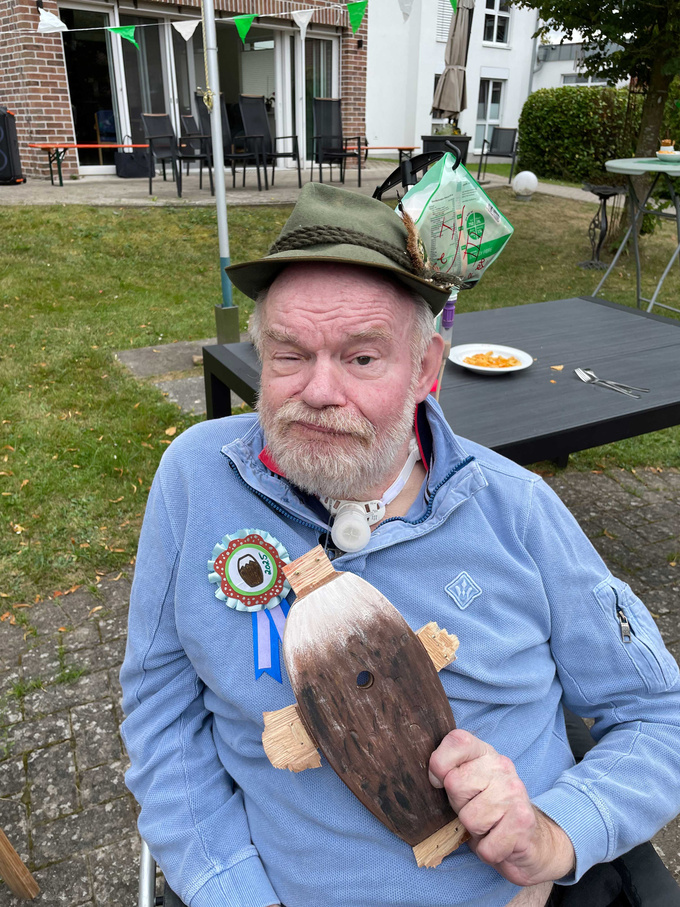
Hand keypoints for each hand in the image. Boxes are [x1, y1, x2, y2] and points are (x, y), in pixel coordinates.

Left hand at [429, 729, 574, 886]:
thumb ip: (449, 772)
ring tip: (488, 826)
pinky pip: (486, 846)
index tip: (439, 781)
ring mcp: (514, 792)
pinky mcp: (522, 822)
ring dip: (475, 832)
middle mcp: (502, 766)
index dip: (440, 763)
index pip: (457, 741)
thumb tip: (433, 777)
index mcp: (485, 753)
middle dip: (459, 806)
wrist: (532, 839)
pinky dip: (489, 851)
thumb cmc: (488, 809)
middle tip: (475, 810)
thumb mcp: (467, 784)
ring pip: (469, 819)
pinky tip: (499, 840)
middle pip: (455, 784)